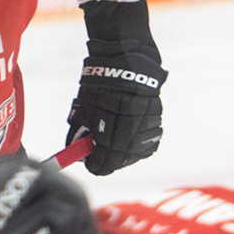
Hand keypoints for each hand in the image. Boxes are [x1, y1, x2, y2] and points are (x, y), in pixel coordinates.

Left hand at [66, 54, 164, 175]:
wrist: (126, 67)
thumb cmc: (99, 89)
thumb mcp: (83, 112)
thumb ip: (79, 134)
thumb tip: (77, 151)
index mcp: (108, 132)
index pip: (102, 162)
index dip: (95, 166)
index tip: (92, 166)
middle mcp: (129, 135)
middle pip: (119, 161)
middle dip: (109, 162)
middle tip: (102, 160)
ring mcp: (144, 130)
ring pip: (135, 153)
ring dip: (124, 154)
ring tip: (116, 145)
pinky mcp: (156, 123)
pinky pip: (147, 142)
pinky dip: (137, 144)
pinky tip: (130, 137)